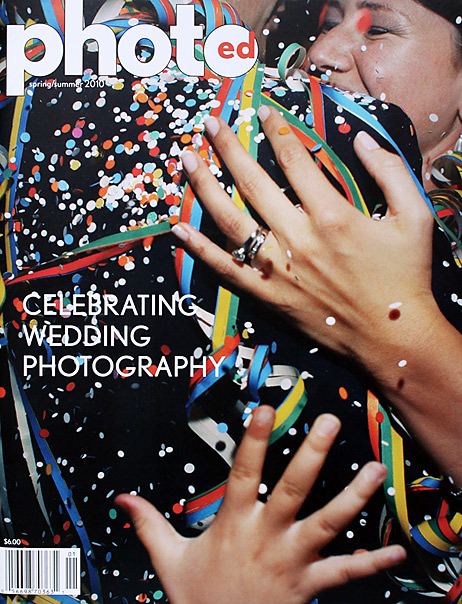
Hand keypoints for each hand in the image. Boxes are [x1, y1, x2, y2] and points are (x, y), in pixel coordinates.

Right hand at [116, 407, 405, 603]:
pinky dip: (373, 562)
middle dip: (312, 454)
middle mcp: (267, 537)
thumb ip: (149, 524)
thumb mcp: (168, 560)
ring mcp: (292, 561)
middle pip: (293, 489)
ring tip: (375, 471)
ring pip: (327, 524)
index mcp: (234, 525)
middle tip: (330, 423)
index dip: (253, 440)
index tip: (264, 409)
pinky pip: (346, 573)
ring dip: (353, 497)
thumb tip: (122, 498)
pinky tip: (399, 552)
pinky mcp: (310, 586)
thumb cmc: (198, 600)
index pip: (243, 473)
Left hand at [171, 107, 437, 364]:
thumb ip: (390, 172)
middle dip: (228, 147)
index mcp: (331, 215)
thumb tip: (362, 140)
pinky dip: (200, 249)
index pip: (295, 159)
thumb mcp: (414, 217)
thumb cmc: (404, 276)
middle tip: (209, 123)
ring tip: (186, 158)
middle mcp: (297, 238)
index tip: (261, 111)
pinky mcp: (266, 295)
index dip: (275, 129)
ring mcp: (276, 268)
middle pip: (253, 182)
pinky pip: (225, 269)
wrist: (390, 337)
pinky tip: (178, 229)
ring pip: (230, 220)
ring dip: (204, 187)